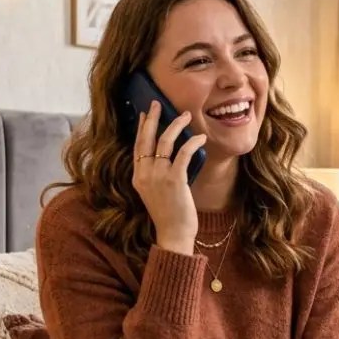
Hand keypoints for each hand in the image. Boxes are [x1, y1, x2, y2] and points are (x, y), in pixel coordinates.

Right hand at [131, 100, 207, 255]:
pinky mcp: (175, 180)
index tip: (144, 115)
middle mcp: (144, 174)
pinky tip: (201, 137)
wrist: (173, 234)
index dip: (140, 129)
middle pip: (146, 139)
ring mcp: (158, 176)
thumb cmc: (168, 214)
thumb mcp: (154, 192)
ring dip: (176, 125)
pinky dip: (193, 142)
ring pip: (165, 141)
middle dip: (152, 118)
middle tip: (157, 104)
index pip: (137, 146)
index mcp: (137, 177)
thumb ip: (155, 174)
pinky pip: (183, 153)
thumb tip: (167, 154)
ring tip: (185, 116)